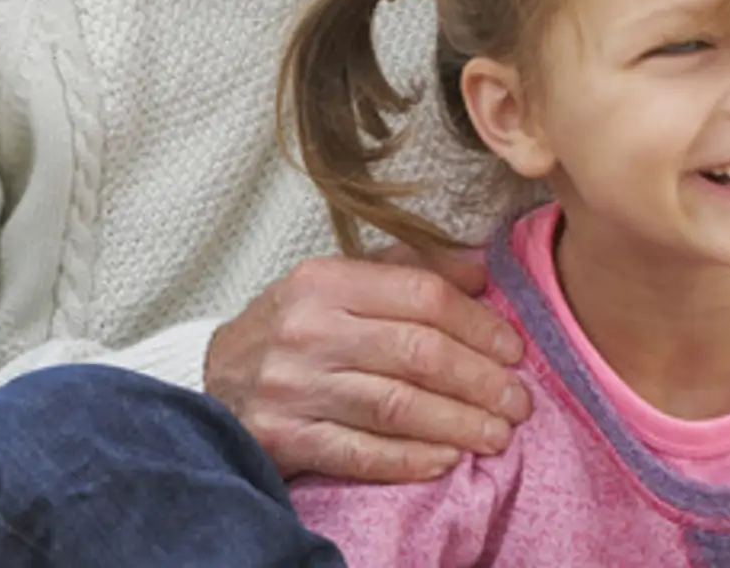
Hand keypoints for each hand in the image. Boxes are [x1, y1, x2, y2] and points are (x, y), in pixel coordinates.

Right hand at [203, 248, 531, 482]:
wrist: (211, 381)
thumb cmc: (291, 330)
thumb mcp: (334, 284)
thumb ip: (405, 269)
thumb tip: (478, 269)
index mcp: (324, 281)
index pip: (421, 295)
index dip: (478, 323)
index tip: (513, 349)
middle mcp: (307, 330)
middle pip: (416, 352)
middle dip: (479, 380)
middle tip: (518, 401)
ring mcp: (293, 387)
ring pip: (396, 406)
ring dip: (458, 423)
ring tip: (497, 435)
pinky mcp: (283, 437)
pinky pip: (360, 453)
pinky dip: (410, 458)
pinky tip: (447, 459)